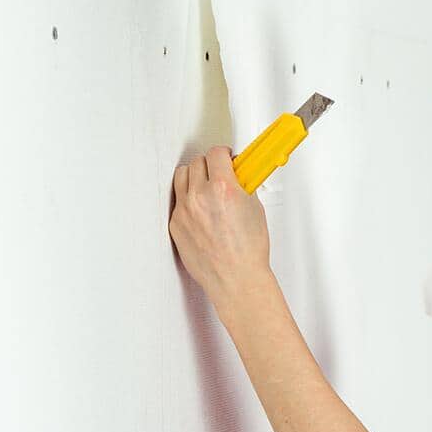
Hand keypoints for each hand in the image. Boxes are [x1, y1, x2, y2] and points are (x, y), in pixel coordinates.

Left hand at [168, 145, 273, 313]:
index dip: (224, 155)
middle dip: (209, 166)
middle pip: (197, 163)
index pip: (216, 154)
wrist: (236, 278)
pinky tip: (201, 211)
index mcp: (223, 189)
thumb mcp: (255, 209)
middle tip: (218, 173)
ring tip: (206, 187)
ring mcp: (185, 211)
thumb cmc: (248, 251)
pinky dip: (188, 201)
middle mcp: (200, 197)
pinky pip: (178, 202)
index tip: (227, 158)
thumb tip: (239, 176)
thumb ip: (242, 186)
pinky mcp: (176, 225)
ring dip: (194, 177)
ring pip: (182, 177)